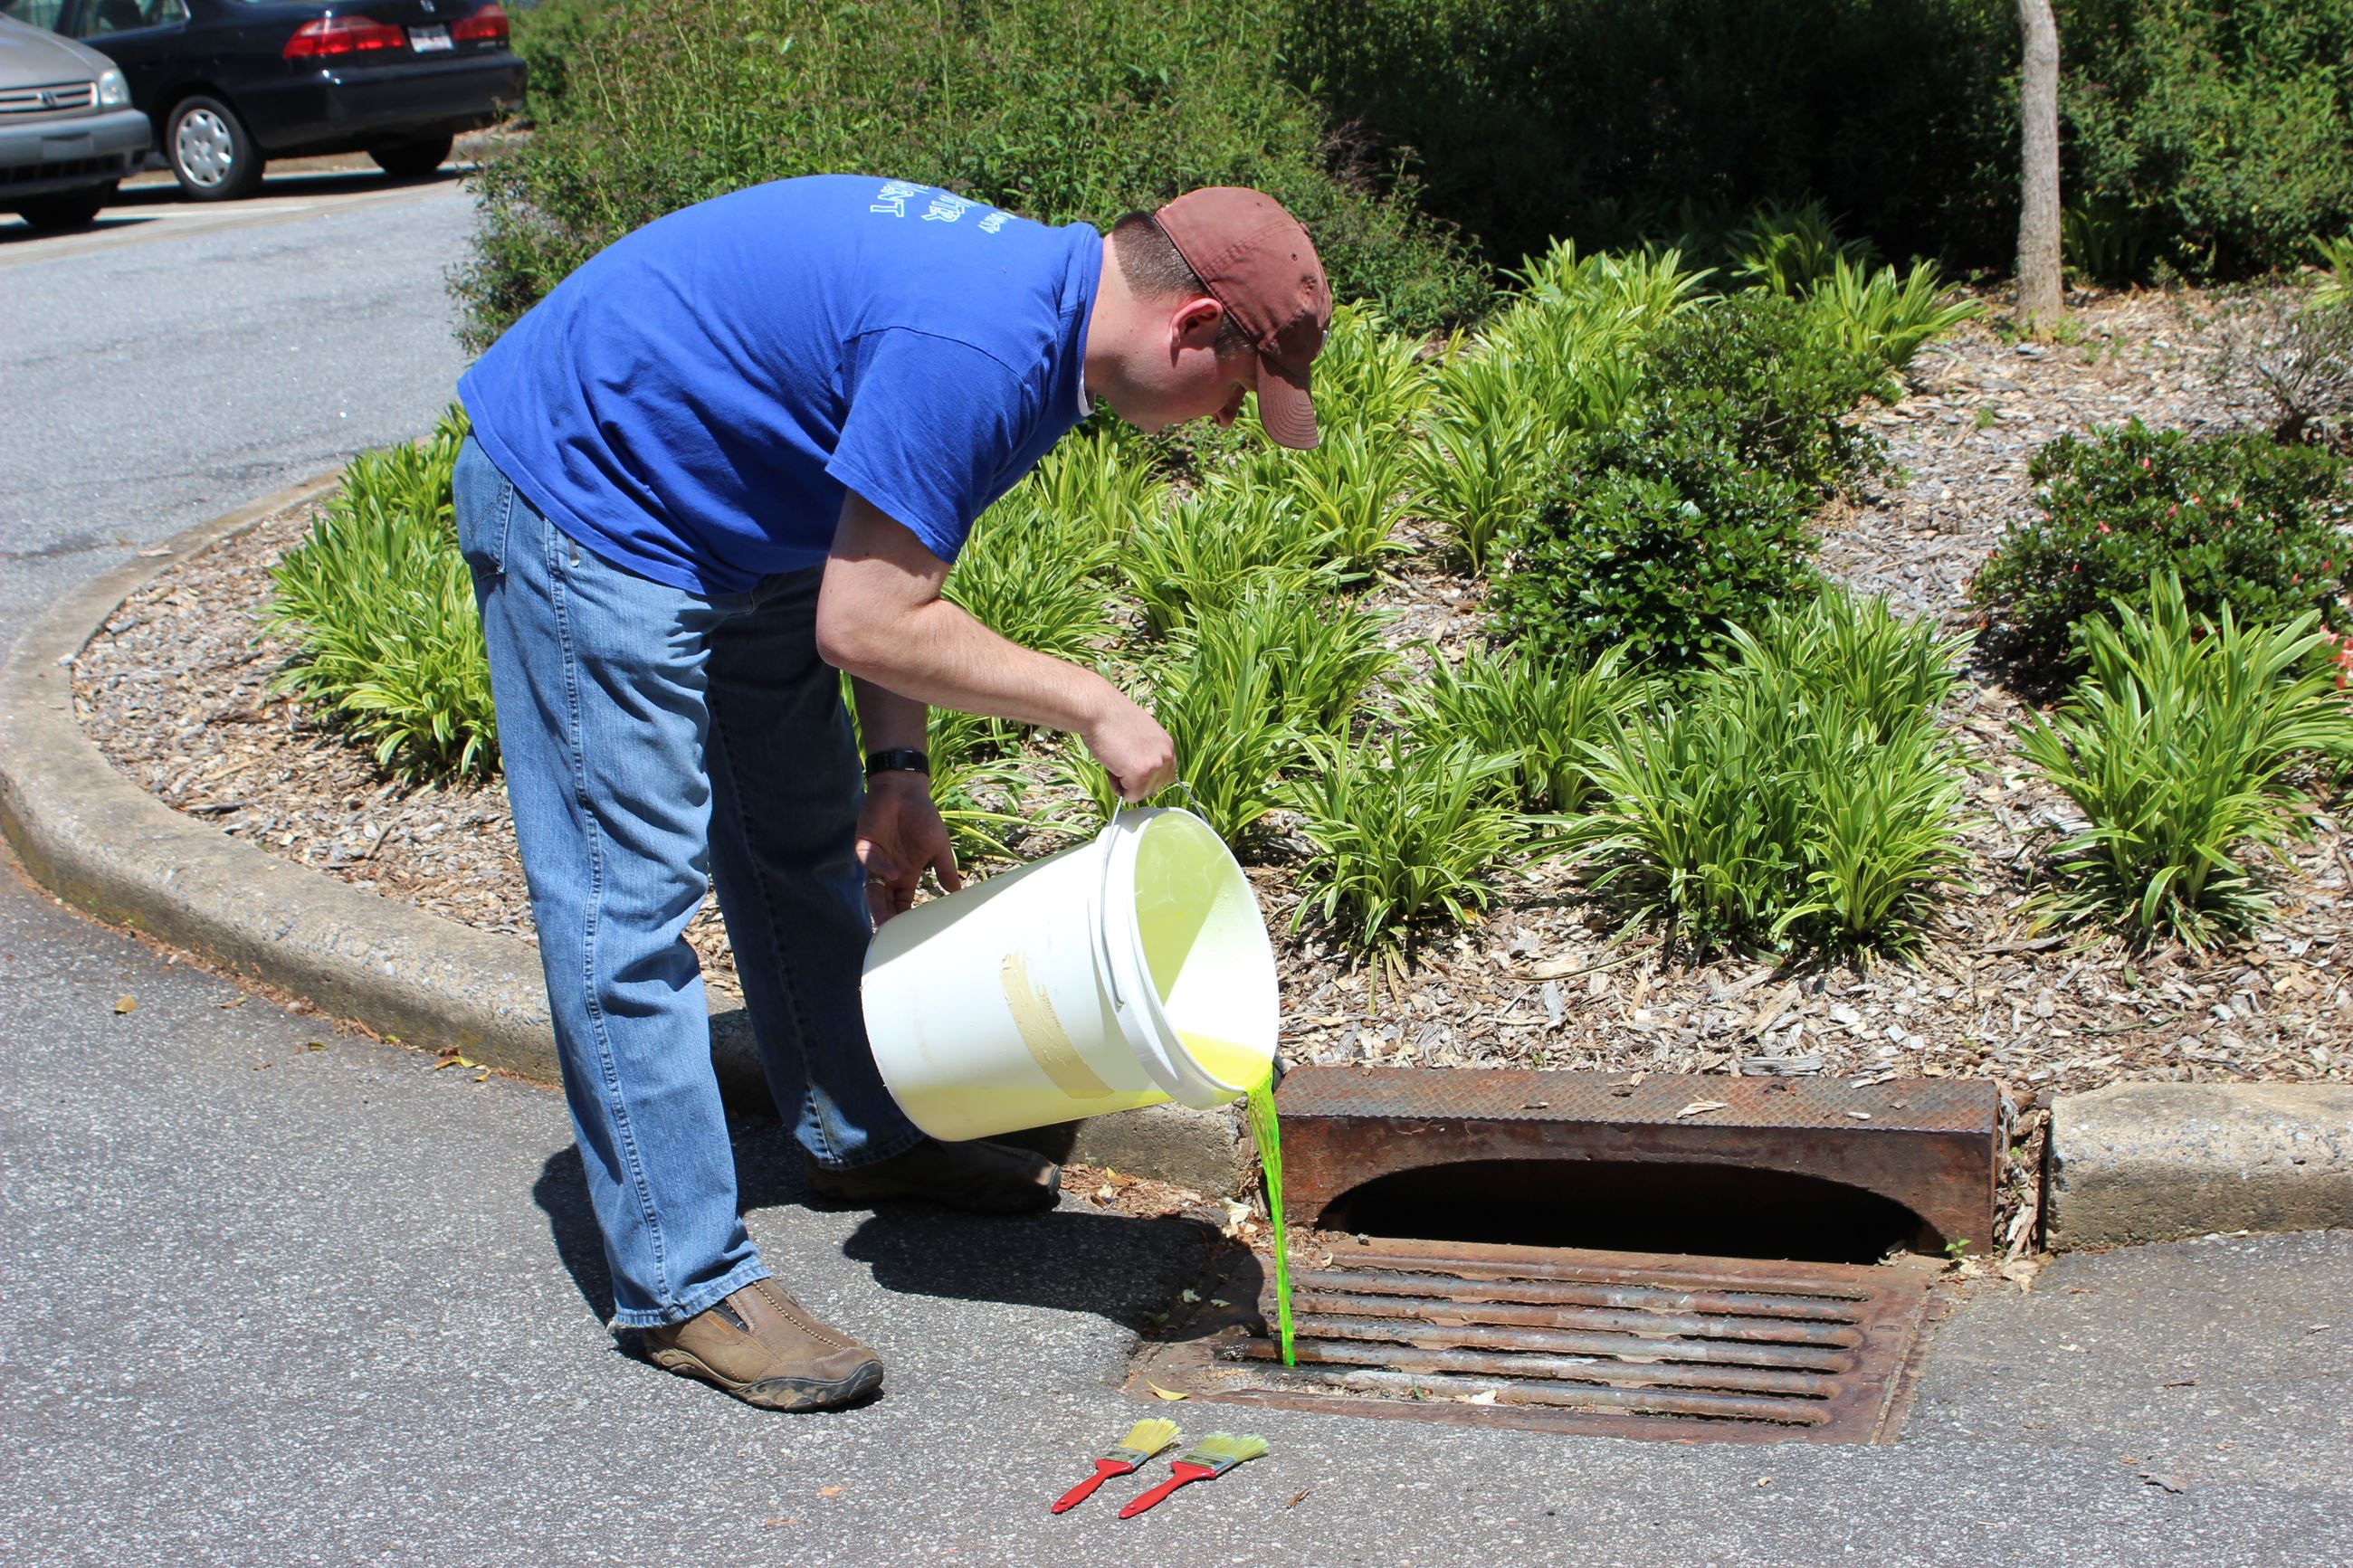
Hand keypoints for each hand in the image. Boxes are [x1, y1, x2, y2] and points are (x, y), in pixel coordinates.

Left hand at [855, 772, 962, 925]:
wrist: (905, 791)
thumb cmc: (922, 817)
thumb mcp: (939, 846)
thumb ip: (945, 869)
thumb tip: (957, 892)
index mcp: (906, 873)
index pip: (902, 901)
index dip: (904, 916)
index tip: (910, 933)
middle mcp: (889, 870)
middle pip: (885, 899)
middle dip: (887, 916)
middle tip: (892, 936)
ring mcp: (876, 859)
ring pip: (873, 887)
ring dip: (877, 903)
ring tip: (884, 920)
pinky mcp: (865, 845)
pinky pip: (870, 861)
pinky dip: (880, 869)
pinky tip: (893, 874)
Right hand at [1082, 685, 1176, 801]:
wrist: (1098, 710)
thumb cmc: (1112, 719)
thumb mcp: (1141, 735)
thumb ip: (1148, 752)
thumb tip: (1143, 771)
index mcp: (1167, 745)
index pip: (1165, 776)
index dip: (1146, 776)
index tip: (1131, 765)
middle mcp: (1166, 756)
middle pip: (1154, 788)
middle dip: (1135, 781)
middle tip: (1120, 760)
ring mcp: (1154, 766)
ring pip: (1141, 794)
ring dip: (1125, 783)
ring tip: (1116, 760)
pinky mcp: (1140, 774)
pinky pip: (1129, 796)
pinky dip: (1116, 787)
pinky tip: (1112, 765)